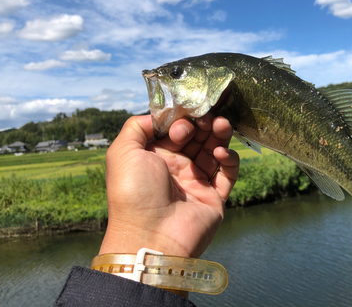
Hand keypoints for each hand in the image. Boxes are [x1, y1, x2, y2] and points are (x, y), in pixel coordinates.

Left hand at [99, 114, 238, 258]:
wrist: (149, 235)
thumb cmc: (133, 192)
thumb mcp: (122, 152)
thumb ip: (136, 126)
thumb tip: (159, 116)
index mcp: (156, 157)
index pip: (176, 130)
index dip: (182, 121)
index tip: (182, 123)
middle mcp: (177, 168)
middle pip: (198, 137)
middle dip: (204, 123)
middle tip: (208, 117)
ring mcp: (197, 183)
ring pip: (215, 151)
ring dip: (220, 134)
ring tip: (221, 124)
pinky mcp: (214, 197)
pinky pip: (228, 175)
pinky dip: (229, 160)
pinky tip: (221, 152)